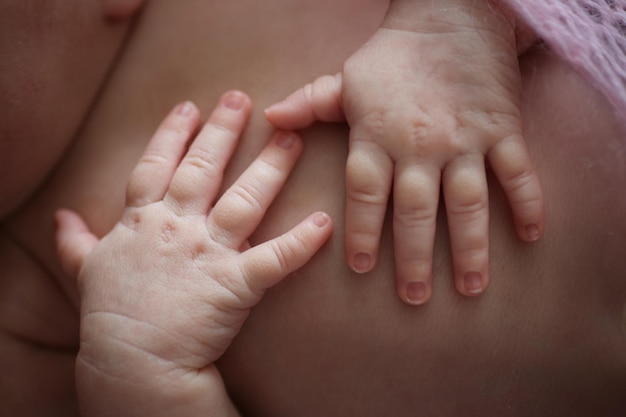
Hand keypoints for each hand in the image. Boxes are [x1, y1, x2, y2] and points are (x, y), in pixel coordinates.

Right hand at [55, 91, 332, 415]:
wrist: (131, 360)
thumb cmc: (109, 315)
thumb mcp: (85, 271)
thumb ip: (74, 241)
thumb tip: (59, 216)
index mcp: (143, 220)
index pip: (157, 165)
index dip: (172, 134)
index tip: (189, 106)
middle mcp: (177, 227)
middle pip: (203, 169)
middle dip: (223, 131)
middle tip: (242, 98)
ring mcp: (208, 253)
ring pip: (244, 200)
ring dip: (270, 168)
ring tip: (292, 139)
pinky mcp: (235, 283)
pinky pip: (274, 259)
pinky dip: (301, 242)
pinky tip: (323, 222)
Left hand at [265, 1, 543, 304]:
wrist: (449, 15)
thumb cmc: (393, 54)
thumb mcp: (345, 79)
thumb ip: (310, 105)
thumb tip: (272, 119)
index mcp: (377, 137)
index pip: (364, 195)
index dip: (361, 233)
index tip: (360, 267)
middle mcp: (418, 146)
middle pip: (414, 212)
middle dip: (413, 258)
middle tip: (414, 296)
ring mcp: (463, 140)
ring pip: (467, 203)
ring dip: (470, 247)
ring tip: (470, 286)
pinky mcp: (501, 129)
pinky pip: (517, 171)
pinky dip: (527, 202)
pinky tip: (531, 235)